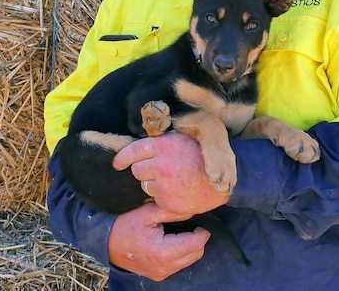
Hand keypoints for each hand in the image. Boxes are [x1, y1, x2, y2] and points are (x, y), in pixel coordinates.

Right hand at [108, 203, 209, 280]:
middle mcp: (164, 267)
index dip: (202, 231)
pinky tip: (173, 240)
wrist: (105, 243)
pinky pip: (179, 265)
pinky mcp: (158, 275)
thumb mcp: (147, 212)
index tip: (199, 219)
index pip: (196, 243)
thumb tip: (193, 209)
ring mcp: (161, 273)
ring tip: (181, 230)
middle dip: (198, 238)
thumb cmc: (125, 225)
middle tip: (191, 224)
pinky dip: (181, 253)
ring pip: (189, 260)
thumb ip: (172, 211)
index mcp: (163, 251)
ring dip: (190, 246)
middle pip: (196, 253)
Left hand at [113, 132, 229, 215]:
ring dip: (153, 184)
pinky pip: (155, 200)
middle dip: (144, 170)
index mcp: (164, 146)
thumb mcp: (183, 138)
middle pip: (137, 170)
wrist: (220, 182)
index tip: (117, 164)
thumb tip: (143, 135)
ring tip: (172, 180)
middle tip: (160, 170)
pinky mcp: (168, 203)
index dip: (122, 158)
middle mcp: (161, 165)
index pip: (133, 151)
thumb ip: (162, 139)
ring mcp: (164, 186)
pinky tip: (177, 191)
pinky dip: (163, 197)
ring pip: (145, 186)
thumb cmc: (202, 156)